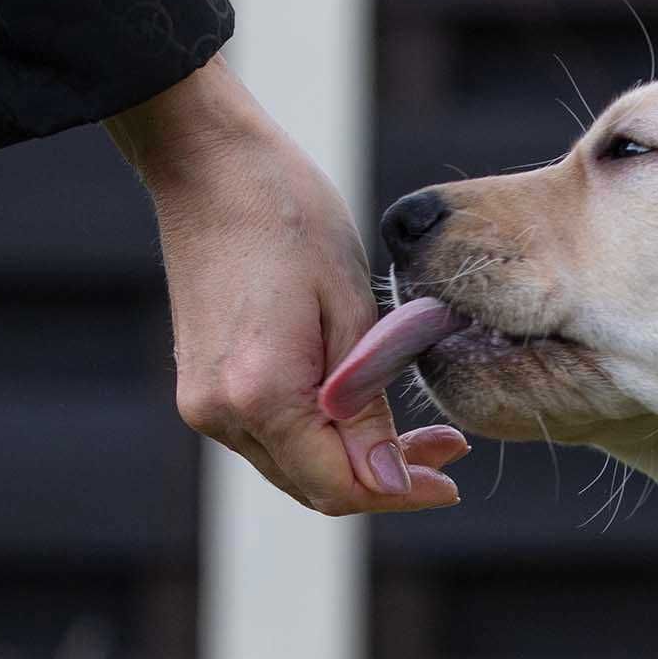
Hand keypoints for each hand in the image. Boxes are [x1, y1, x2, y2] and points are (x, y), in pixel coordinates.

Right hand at [106, 56, 466, 512]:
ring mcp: (204, 402)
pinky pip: (275, 438)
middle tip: (450, 452)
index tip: (452, 486)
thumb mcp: (353, 313)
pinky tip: (368, 413)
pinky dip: (324, 438)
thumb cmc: (290, 220)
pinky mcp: (205, 386)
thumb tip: (388, 483)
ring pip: (296, 467)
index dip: (402, 493)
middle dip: (387, 480)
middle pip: (317, 486)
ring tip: (423, 434)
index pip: (342, 484)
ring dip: (359, 461)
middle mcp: (220, 412)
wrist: (211, 165)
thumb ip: (368, 408)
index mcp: (259, 395)